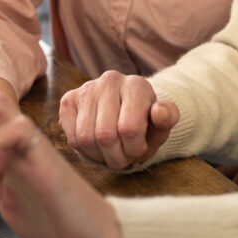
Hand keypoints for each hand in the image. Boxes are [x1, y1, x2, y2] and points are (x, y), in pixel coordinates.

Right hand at [59, 70, 178, 169]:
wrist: (124, 113)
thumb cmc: (145, 124)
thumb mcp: (161, 126)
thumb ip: (168, 119)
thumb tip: (159, 112)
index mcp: (137, 85)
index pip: (129, 128)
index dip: (133, 149)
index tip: (139, 149)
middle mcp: (110, 80)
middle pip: (105, 135)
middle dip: (116, 157)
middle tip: (123, 157)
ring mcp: (87, 88)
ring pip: (85, 138)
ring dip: (99, 156)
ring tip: (110, 153)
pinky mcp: (69, 100)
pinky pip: (71, 137)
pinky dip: (84, 151)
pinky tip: (96, 147)